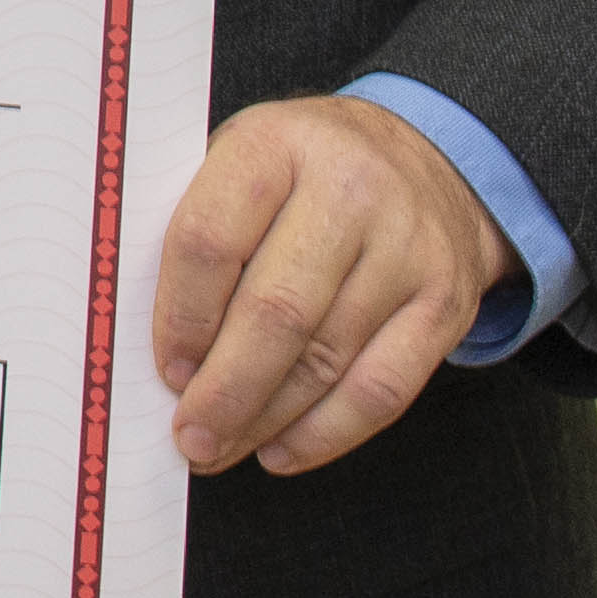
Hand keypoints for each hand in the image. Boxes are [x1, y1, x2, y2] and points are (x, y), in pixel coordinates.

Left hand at [151, 93, 506, 476]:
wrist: (425, 160)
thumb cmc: (302, 174)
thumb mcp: (241, 164)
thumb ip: (197, 235)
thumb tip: (150, 346)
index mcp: (274, 146)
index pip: (210, 241)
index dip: (180, 318)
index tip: (165, 369)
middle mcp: (350, 190)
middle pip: (275, 311)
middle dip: (224, 389)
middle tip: (190, 437)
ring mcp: (408, 248)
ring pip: (327, 359)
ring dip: (265, 419)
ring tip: (222, 448)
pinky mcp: (446, 302)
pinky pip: (384, 388)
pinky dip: (327, 433)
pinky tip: (283, 451)